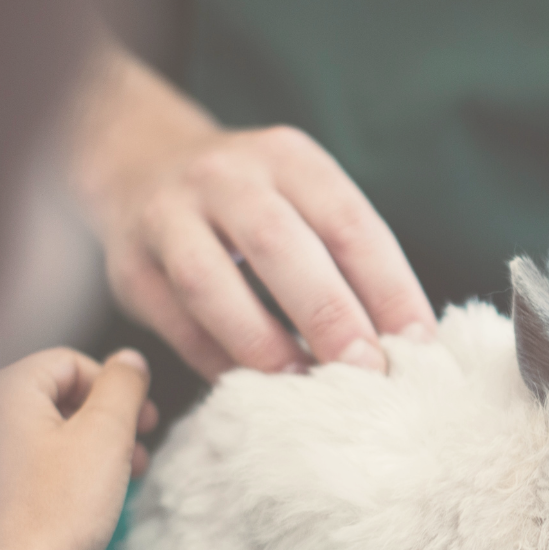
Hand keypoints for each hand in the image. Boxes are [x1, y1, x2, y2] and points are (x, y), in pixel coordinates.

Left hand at [0, 348, 156, 549]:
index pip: (69, 362)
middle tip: (140, 446)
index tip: (142, 418)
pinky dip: (76, 473)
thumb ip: (123, 388)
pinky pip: (43, 466)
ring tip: (128, 476)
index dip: (114, 385)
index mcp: (6, 392)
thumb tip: (130, 361)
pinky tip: (99, 500)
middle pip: (62, 396)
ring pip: (55, 433)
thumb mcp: (105, 435)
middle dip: (111, 420)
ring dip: (99, 448)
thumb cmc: (55, 511)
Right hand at [76, 49, 435, 380]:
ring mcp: (167, 217)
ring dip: (263, 345)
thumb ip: (350, 260)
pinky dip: (219, 362)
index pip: (350, 223)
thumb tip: (409, 344)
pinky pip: (175, 323)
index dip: (390, 289)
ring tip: (306, 389)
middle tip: (367, 374)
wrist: (142, 164)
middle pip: (279, 245)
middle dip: (329, 316)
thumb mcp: (305, 201)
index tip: (420, 347)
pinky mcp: (129, 266)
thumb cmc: (255, 203)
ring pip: (209, 284)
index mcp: (288, 158)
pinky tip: (256, 391)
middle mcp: (225, 176)